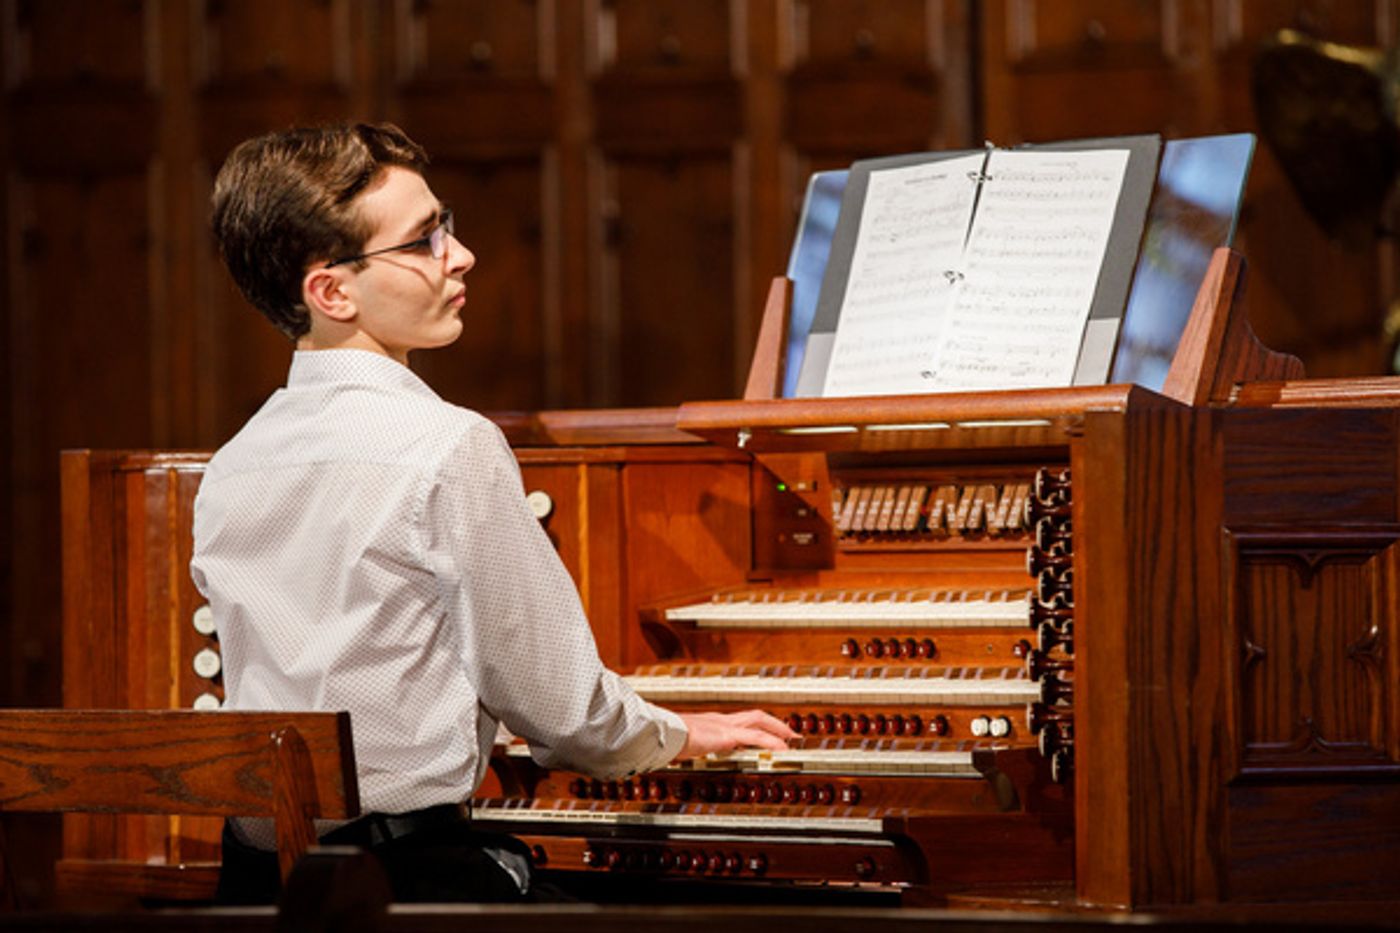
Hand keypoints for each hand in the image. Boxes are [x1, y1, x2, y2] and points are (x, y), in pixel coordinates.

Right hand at [675, 709, 797, 758]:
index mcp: (711, 722)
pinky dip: (772, 741)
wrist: (663, 733)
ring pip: (759, 721)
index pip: (739, 720)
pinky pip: (756, 737)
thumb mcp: (681, 743)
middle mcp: (720, 720)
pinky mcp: (727, 735)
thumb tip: (680, 755)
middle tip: (789, 732)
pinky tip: (782, 748)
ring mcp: (725, 725)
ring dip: (778, 729)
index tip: (765, 731)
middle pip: (754, 716)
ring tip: (792, 739)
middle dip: (773, 723)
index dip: (754, 725)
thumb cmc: (667, 739)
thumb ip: (686, 747)